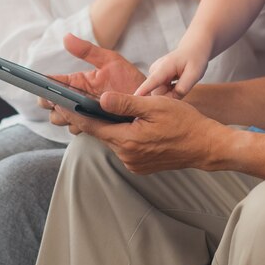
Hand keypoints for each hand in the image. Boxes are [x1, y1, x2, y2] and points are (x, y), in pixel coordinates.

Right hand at [39, 34, 145, 132]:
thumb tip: (65, 37)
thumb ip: (88, 50)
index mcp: (77, 81)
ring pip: (61, 118)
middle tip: (59, 101)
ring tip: (74, 109)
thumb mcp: (110, 60)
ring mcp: (84, 113)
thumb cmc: (130, 79)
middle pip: (51, 104)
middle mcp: (77, 98)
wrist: (148, 101)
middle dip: (51, 104)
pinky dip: (77, 125)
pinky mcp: (92, 126)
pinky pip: (77, 129)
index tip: (43, 86)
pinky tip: (87, 119)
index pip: (52, 83)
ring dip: (64, 115)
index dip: (44, 86)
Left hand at [54, 91, 227, 173]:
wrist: (207, 146)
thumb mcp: (155, 105)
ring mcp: (134, 163)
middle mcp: (127, 156)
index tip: (58, 103)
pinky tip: (127, 124)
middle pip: (100, 133)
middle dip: (88, 118)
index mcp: (127, 140)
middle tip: (73, 102)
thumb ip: (126, 103)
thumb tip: (101, 99)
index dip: (73, 113)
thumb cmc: (185, 123)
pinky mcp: (141, 166)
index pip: (91, 126)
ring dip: (108, 127)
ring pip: (113, 140)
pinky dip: (122, 135)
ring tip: (101, 110)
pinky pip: (124, 147)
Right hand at [134, 47, 208, 98]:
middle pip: (157, 93)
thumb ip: (183, 87)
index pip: (151, 81)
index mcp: (164, 67)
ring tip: (181, 82)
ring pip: (159, 94)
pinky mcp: (155, 78)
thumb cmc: (195, 59)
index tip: (133, 99)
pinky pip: (161, 92)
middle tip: (184, 86)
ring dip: (171, 93)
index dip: (142, 91)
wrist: (192, 50)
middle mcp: (155, 70)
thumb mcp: (195, 73)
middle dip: (170, 96)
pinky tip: (176, 82)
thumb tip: (172, 100)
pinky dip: (170, 91)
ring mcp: (154, 74)